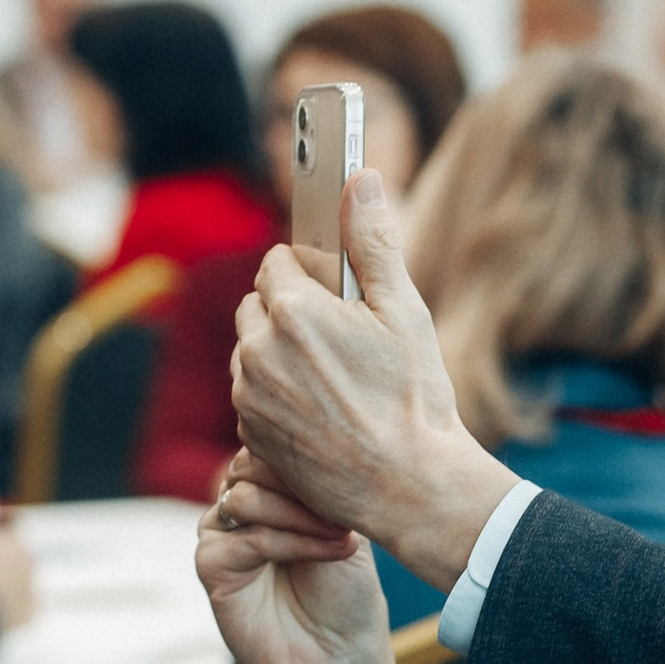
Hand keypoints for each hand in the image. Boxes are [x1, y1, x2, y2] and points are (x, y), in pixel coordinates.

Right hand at [197, 450, 396, 663]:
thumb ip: (318, 484)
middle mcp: (238, 506)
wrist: (340, 658)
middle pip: (252, 464)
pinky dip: (289, 542)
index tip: (359, 480)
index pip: (270, 445)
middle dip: (303, 486)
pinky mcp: (210, 569)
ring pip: (245, 497)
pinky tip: (329, 553)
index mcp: (267, 488)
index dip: (310, 458)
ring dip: (301, 515)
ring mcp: (219, 535)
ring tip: (342, 538)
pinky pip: (242, 538)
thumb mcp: (343, 523)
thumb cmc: (348, 594)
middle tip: (347, 514)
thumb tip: (311, 438)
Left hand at [230, 169, 518, 590]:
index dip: (309, 271)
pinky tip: (320, 409)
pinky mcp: (250, 433)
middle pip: (257, 304)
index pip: (277, 262)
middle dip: (289, 310)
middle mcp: (260, 350)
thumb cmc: (413, 398)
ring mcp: (250, 395)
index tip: (336, 291)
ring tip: (332, 376)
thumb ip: (373, 241)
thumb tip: (361, 178)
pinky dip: (276, 393)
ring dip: (279, 352)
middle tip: (338, 335)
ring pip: (252, 350)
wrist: (407, 485)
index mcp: (294, 311)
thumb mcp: (403, 311)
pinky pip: (252, 393)